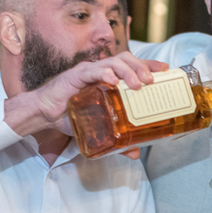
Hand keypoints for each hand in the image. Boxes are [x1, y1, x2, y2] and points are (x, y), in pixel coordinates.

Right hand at [29, 53, 168, 134]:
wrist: (46, 115)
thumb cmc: (71, 116)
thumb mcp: (99, 129)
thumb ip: (118, 141)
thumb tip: (136, 153)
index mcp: (108, 78)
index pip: (132, 66)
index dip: (149, 65)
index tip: (165, 70)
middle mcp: (101, 71)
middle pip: (126, 58)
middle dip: (142, 66)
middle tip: (152, 80)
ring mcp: (88, 71)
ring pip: (113, 62)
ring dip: (128, 71)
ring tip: (137, 85)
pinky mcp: (76, 76)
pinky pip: (93, 71)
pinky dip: (105, 74)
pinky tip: (114, 82)